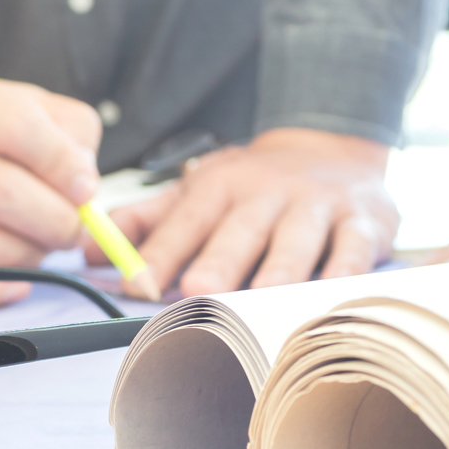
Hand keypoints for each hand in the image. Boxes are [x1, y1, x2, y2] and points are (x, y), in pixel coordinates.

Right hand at [0, 58, 101, 308]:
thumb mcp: (5, 98)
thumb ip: (63, 129)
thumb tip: (83, 183)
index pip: (16, 126)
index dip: (64, 164)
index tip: (85, 188)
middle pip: (2, 193)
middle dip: (56, 220)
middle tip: (70, 227)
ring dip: (30, 256)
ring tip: (38, 244)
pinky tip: (13, 280)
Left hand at [94, 128, 395, 295]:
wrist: (335, 149)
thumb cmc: (256, 185)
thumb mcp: (197, 190)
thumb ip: (145, 220)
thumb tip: (86, 250)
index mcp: (221, 186)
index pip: (185, 221)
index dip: (159, 253)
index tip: (136, 284)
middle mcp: (267, 194)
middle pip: (239, 230)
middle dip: (218, 260)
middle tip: (197, 291)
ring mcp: (316, 208)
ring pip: (297, 242)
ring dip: (279, 271)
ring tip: (262, 299)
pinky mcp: (362, 223)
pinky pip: (354, 249)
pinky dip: (346, 272)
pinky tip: (332, 295)